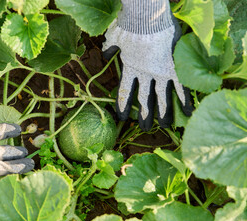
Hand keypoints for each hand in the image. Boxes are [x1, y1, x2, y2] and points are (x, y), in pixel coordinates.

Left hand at [103, 0, 192, 130]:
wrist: (146, 20)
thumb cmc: (129, 26)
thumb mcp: (114, 37)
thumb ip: (110, 47)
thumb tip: (104, 53)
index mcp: (130, 67)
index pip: (125, 91)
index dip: (124, 104)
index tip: (123, 117)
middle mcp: (145, 74)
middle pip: (144, 99)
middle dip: (145, 114)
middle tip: (145, 128)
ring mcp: (160, 72)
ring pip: (162, 97)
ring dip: (163, 112)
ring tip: (164, 126)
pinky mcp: (174, 68)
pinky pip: (180, 86)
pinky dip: (184, 98)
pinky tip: (187, 112)